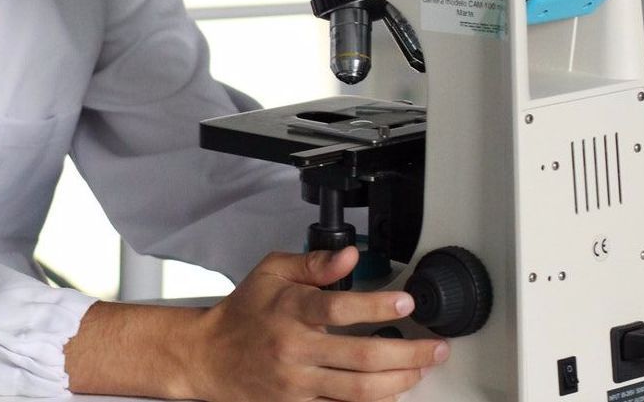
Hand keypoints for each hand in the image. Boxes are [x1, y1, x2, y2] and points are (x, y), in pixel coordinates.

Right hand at [185, 247, 447, 401]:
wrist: (208, 357)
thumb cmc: (243, 313)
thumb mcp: (271, 272)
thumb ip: (314, 263)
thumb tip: (350, 256)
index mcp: (290, 310)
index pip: (338, 307)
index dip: (377, 305)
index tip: (406, 302)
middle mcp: (295, 349)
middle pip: (361, 357)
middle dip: (409, 354)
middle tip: (435, 348)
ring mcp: (297, 383)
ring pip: (358, 391)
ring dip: (399, 382)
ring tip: (421, 370)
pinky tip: (392, 393)